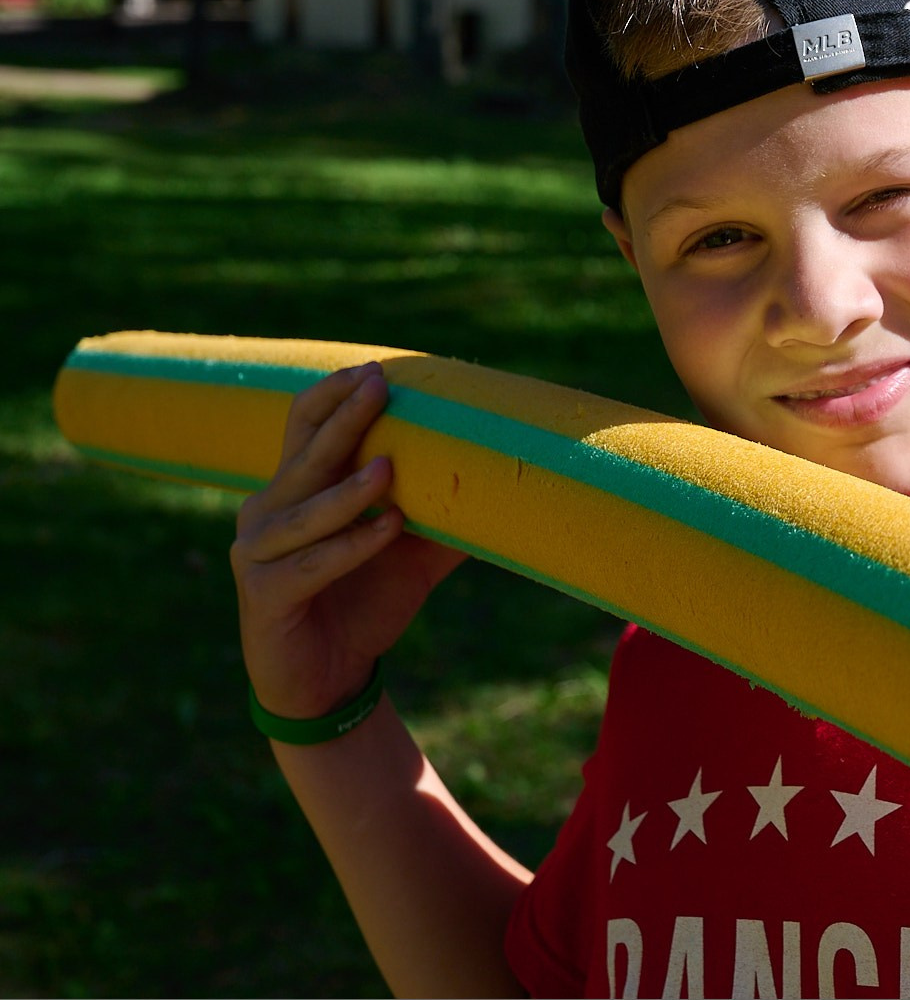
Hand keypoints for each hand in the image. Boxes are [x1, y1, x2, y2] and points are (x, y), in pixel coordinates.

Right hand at [231, 363, 462, 720]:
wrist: (328, 681)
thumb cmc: (367, 604)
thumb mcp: (412, 555)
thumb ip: (445, 517)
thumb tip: (511, 483)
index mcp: (295, 490)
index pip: (302, 426)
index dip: (332, 395)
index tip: (375, 370)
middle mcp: (267, 512)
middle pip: (306, 455)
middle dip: (345, 419)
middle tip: (380, 386)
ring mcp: (257, 554)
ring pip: (306, 511)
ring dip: (348, 490)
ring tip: (390, 469)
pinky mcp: (263, 597)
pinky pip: (311, 564)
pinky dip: (351, 547)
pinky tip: (389, 529)